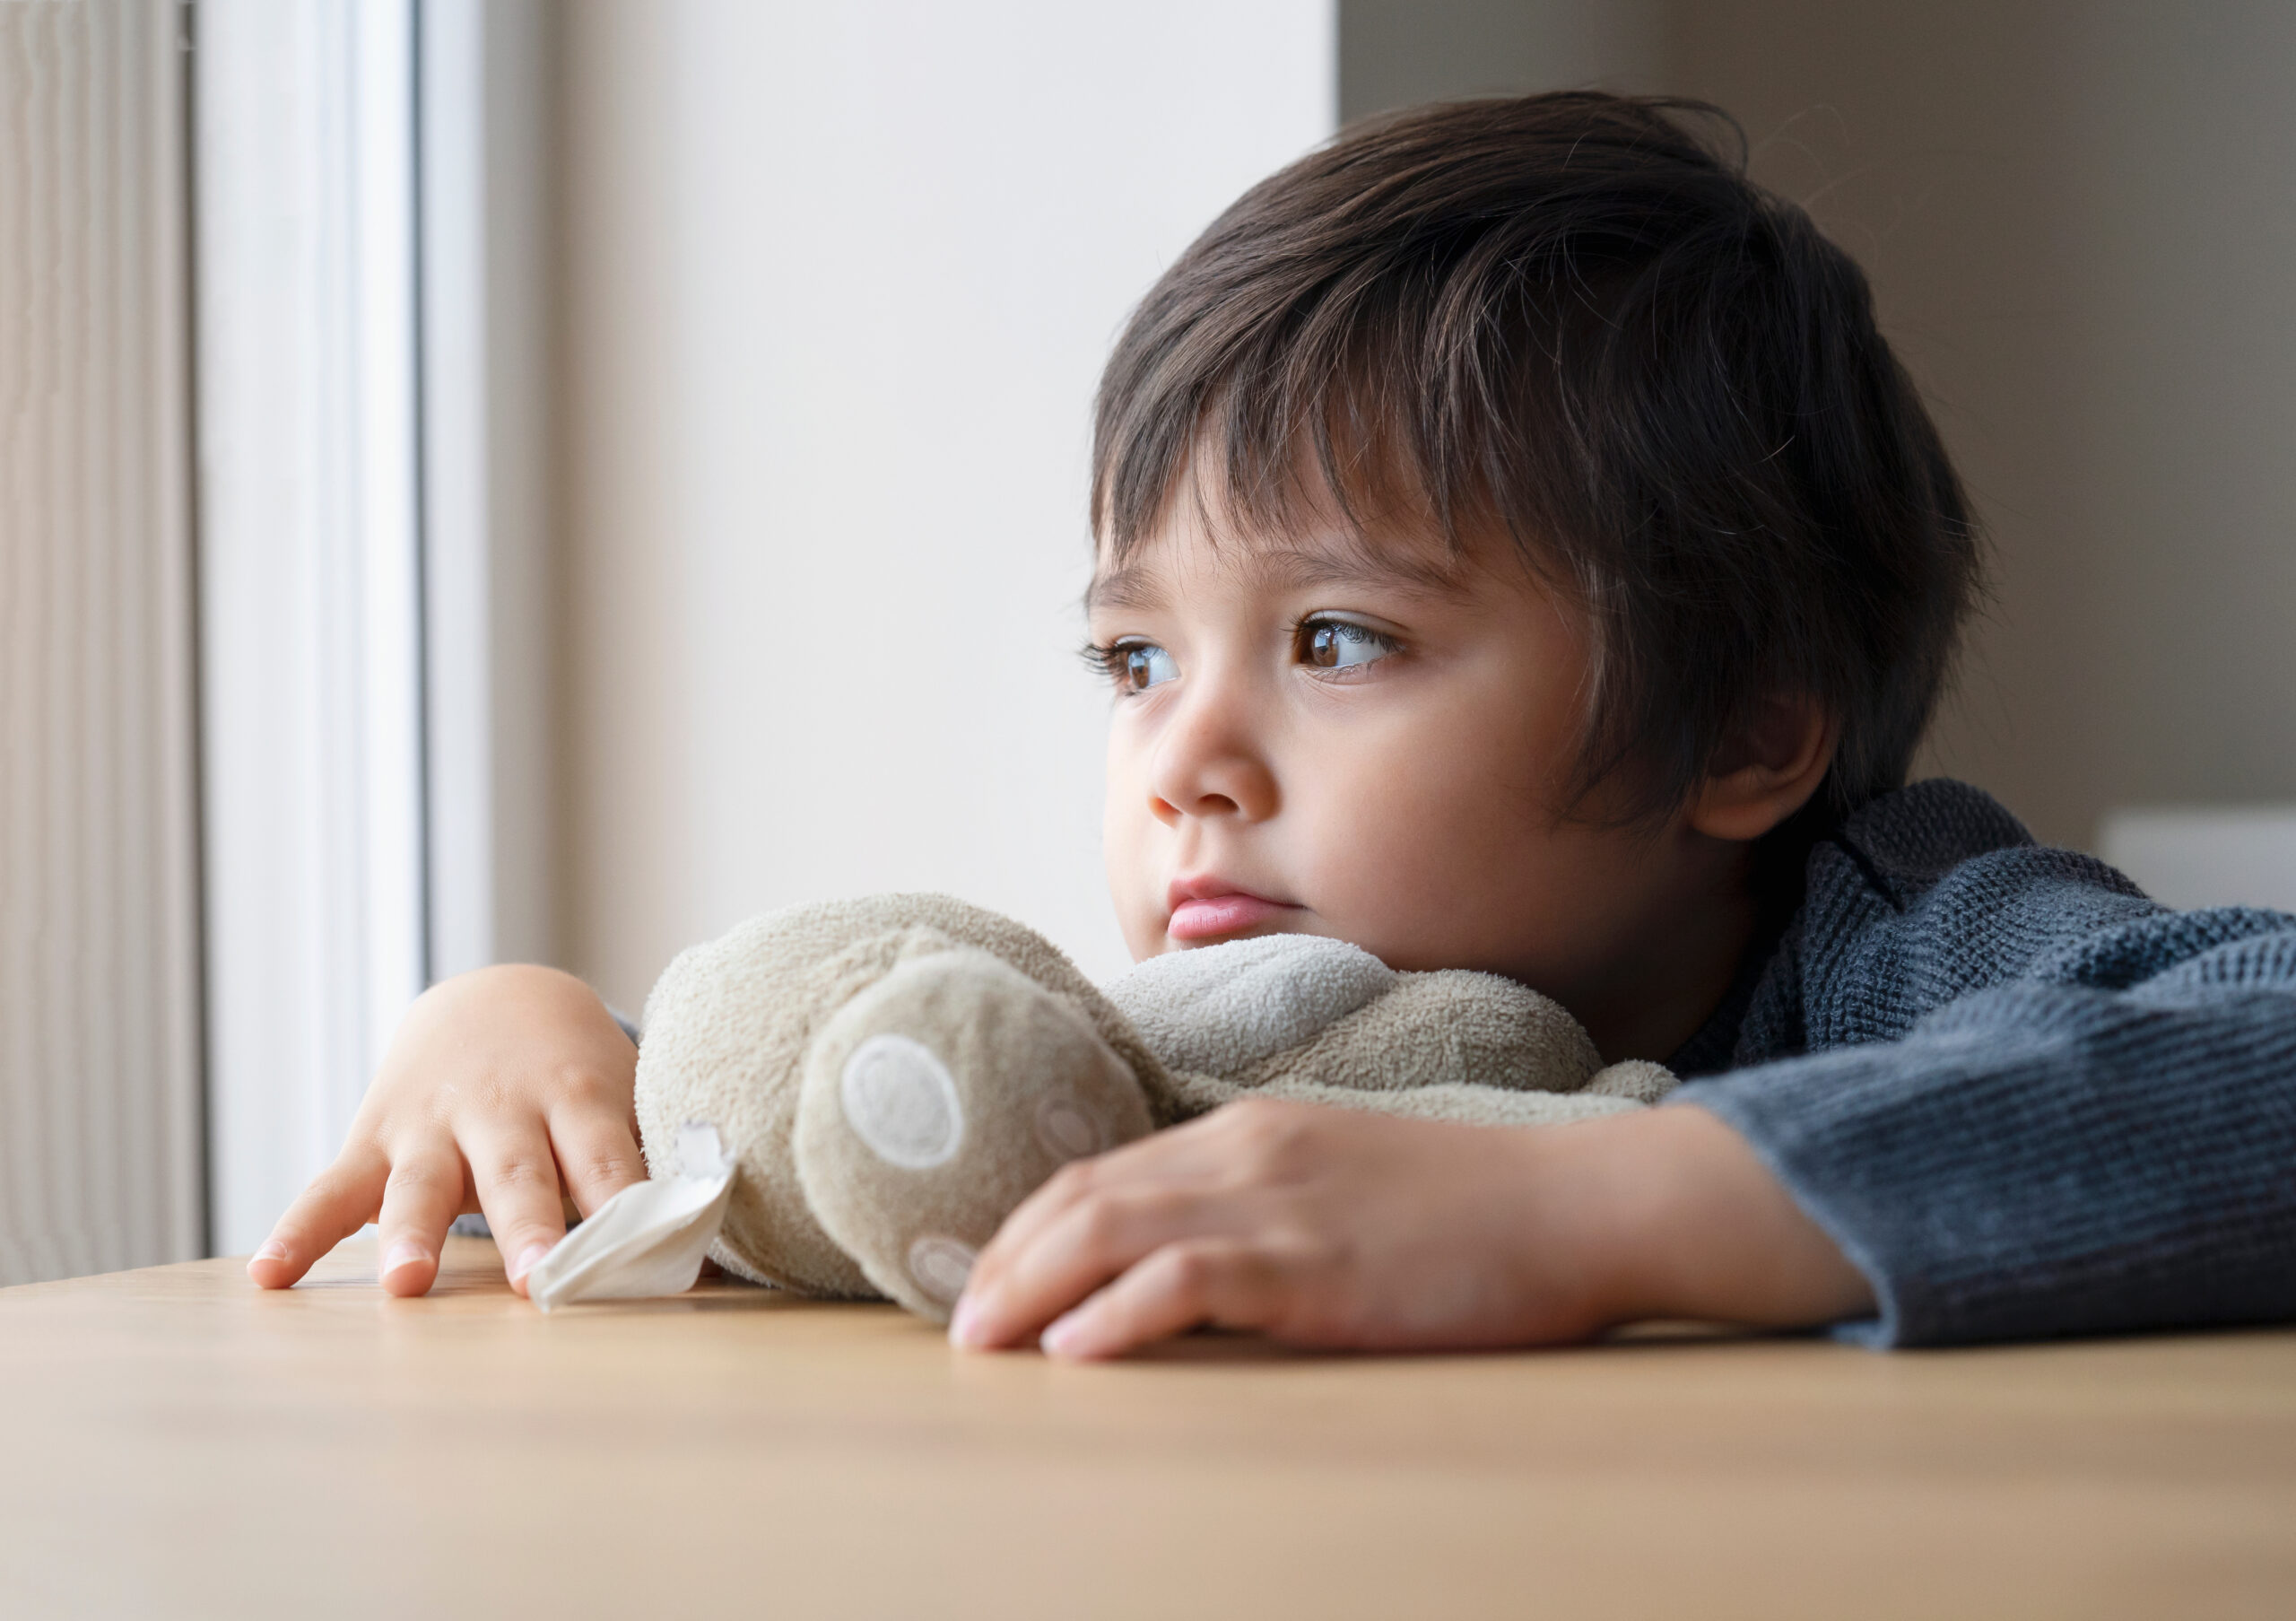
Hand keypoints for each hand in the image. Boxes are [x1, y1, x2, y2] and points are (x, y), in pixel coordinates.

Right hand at [244, 965, 645, 1297]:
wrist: (492, 1000)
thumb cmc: (577, 1077)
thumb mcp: (619, 1101)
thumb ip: (654, 1168)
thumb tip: (725, 1263)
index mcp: (579, 1099)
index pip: (610, 1158)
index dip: (630, 1205)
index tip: (653, 1256)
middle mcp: (504, 1110)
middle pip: (520, 1173)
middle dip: (529, 1229)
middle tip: (540, 1283)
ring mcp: (433, 1125)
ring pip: (422, 1183)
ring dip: (413, 1233)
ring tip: (405, 1285)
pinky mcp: (374, 1139)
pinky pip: (330, 1191)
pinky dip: (298, 1232)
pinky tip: (269, 1279)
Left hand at [948, 1097, 1873, 1358]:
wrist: (1576, 1206)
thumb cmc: (1473, 1211)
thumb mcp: (1347, 1184)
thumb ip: (1266, 1206)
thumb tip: (1191, 1264)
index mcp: (1252, 1130)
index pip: (1106, 1171)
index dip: (1031, 1226)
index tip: (989, 1279)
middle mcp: (1247, 1151)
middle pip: (1087, 1195)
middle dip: (1008, 1260)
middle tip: (961, 1324)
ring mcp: (1279, 1202)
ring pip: (1113, 1229)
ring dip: (1033, 1287)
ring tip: (985, 1342)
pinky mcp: (1312, 1263)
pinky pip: (1185, 1279)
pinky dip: (1115, 1313)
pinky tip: (1074, 1352)